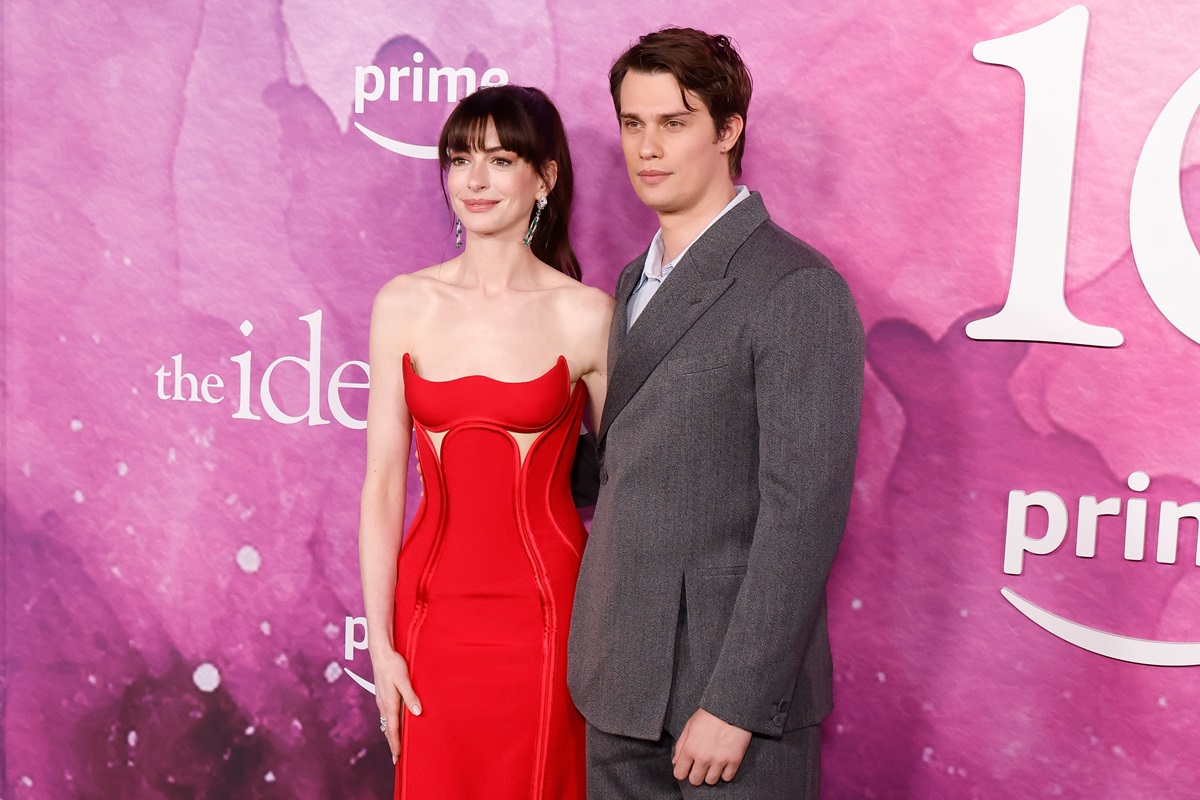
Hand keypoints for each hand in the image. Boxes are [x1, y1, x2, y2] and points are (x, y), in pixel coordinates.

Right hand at [372, 648, 421, 763]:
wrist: (380, 653)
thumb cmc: (393, 665)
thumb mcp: (404, 680)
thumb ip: (411, 696)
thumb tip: (417, 713)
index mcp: (389, 703)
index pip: (392, 729)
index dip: (395, 744)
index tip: (397, 758)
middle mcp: (383, 704)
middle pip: (387, 729)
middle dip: (392, 743)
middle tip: (396, 758)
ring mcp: (381, 700)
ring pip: (385, 722)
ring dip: (390, 734)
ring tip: (395, 745)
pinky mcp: (381, 695)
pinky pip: (385, 714)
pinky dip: (388, 724)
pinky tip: (392, 724)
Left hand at [671, 708, 752, 785]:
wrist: (731, 708)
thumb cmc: (708, 714)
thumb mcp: (689, 726)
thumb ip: (680, 745)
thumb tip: (676, 762)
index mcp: (689, 748)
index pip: (679, 774)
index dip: (682, 772)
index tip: (686, 768)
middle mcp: (703, 757)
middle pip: (695, 780)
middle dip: (696, 775)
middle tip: (700, 766)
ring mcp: (719, 760)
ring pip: (711, 781)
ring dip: (711, 774)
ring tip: (712, 763)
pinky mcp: (734, 761)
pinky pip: (727, 778)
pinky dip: (725, 772)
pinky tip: (723, 763)